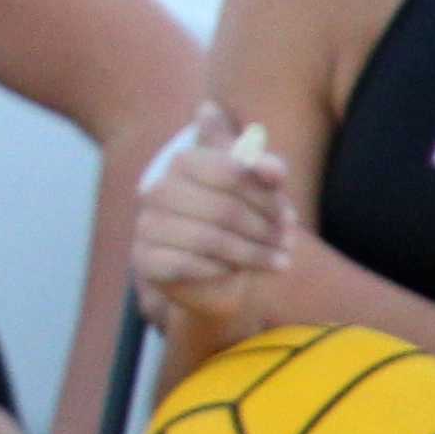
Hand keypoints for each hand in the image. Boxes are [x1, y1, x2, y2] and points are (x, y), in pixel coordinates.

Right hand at [132, 104, 295, 324]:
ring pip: (207, 240)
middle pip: (223, 209)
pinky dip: (218, 270)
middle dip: (264, 231)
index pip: (231, 172)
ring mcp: (147, 224)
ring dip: (251, 255)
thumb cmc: (237, 216)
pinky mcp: (145, 259)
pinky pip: (185, 265)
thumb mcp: (257, 189)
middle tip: (288, 244)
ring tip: (278, 262)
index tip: (289, 217)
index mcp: (183, 162)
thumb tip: (274, 171)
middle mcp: (158, 190)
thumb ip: (267, 171)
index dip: (266, 198)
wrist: (211, 264)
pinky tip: (235, 271)